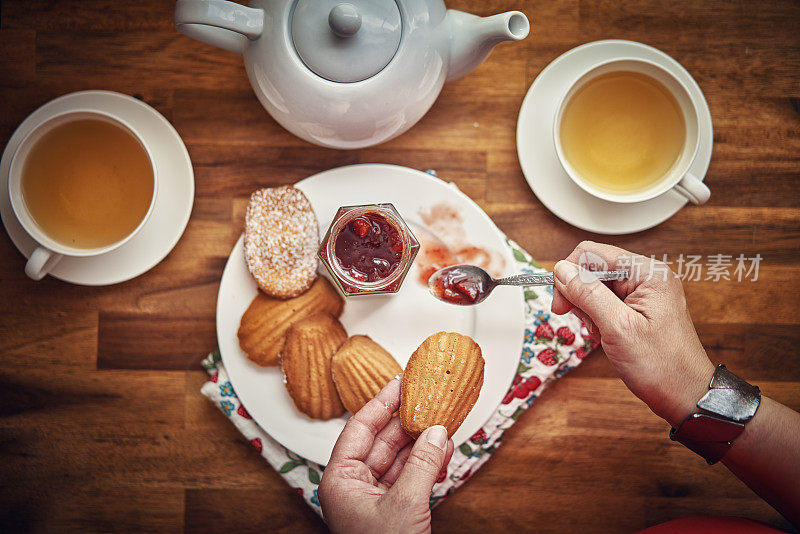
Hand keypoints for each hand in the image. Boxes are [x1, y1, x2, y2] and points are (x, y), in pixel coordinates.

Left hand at [318, 378, 454, 533]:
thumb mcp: (404, 504)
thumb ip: (421, 464)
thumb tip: (437, 432)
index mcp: (340, 481)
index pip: (360, 429)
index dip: (382, 403)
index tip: (400, 382)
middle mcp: (354, 486)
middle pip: (382, 441)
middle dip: (408, 424)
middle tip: (429, 401)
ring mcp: (374, 498)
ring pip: (399, 459)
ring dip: (423, 445)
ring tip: (444, 426)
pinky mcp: (393, 510)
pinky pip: (410, 477)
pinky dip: (427, 465)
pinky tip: (443, 452)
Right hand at [551, 241, 714, 426]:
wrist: (685, 396)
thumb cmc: (662, 366)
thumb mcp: (618, 328)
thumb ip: (588, 294)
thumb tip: (562, 270)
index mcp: (648, 274)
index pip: (594, 253)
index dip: (571, 275)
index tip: (561, 303)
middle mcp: (647, 278)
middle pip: (594, 269)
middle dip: (580, 295)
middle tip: (584, 323)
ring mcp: (644, 294)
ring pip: (596, 287)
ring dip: (588, 309)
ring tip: (601, 333)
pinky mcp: (639, 309)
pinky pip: (606, 303)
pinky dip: (598, 318)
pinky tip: (606, 335)